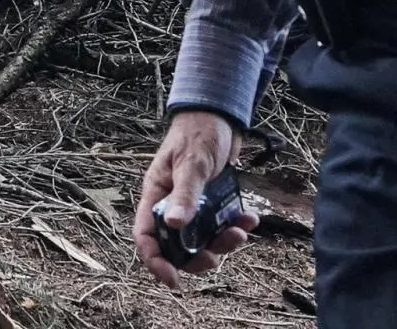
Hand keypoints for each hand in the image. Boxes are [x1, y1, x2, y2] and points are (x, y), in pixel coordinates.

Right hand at [135, 108, 248, 288]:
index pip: (146, 235)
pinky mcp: (213, 203)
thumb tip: (174, 225)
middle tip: (215, 259)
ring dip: (222, 243)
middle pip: (176, 246)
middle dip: (196, 258)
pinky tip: (249, 218)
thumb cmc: (198, 131)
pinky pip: (223, 226)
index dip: (155, 261)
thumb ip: (185, 193)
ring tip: (240, 232)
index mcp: (156, 195)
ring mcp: (193, 205)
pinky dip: (237, 227)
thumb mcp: (193, 162)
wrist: (221, 115)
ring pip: (203, 239)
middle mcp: (172, 204)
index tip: (174, 280)